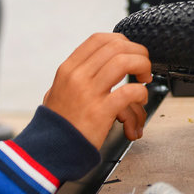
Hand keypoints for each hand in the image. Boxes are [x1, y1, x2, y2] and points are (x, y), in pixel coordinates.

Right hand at [43, 33, 152, 147]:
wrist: (48, 153)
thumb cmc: (57, 125)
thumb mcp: (57, 91)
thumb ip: (74, 76)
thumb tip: (96, 63)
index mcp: (68, 69)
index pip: (99, 39)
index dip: (121, 41)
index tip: (130, 51)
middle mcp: (77, 77)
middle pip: (116, 47)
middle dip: (137, 52)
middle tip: (143, 66)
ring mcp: (88, 93)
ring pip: (124, 62)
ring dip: (142, 66)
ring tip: (145, 78)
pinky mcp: (100, 112)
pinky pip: (129, 91)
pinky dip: (141, 92)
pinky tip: (140, 99)